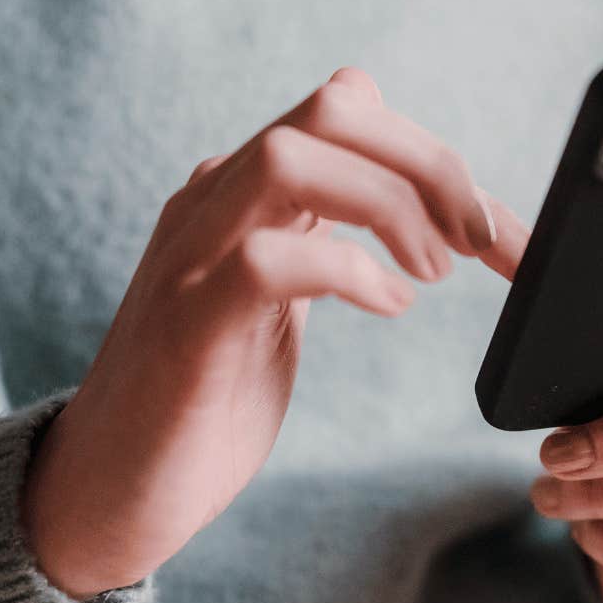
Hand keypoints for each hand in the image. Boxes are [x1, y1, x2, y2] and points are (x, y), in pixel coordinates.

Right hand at [24, 68, 529, 598]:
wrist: (106, 492)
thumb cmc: (202, 404)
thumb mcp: (278, 303)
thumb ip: (323, 239)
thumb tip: (409, 199)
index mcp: (240, 195)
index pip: (347, 110)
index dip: (436, 156)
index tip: (496, 233)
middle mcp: (211, 204)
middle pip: (331, 110)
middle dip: (429, 164)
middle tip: (480, 243)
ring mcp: (192, 258)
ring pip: (292, 157)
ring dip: (390, 206)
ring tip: (430, 275)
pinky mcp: (186, 325)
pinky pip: (266, 259)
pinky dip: (347, 271)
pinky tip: (388, 307)